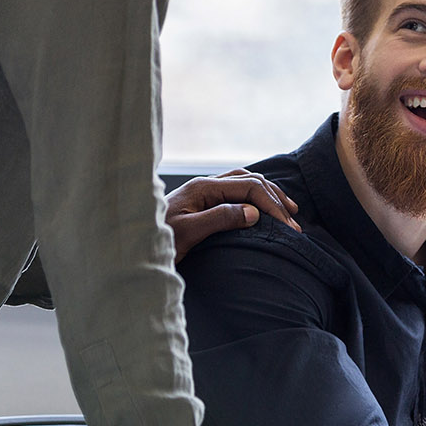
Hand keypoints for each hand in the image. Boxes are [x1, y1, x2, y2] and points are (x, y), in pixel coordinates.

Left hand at [164, 169, 299, 261]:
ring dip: (269, 194)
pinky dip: (256, 196)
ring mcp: (204, 192)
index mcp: (203, 188)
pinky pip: (236, 192)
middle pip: (251, 181)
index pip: (248, 187)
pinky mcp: (203, 202)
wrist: (131, 244)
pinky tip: (262, 206)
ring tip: (289, 210)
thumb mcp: (189, 233)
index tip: (288, 226)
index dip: (271, 204)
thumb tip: (254, 212)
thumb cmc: (156, 240)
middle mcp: (205, 185)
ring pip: (245, 182)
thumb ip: (220, 218)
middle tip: (294, 224)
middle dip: (275, 199)